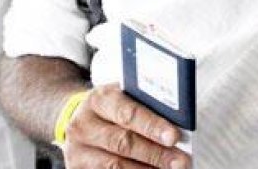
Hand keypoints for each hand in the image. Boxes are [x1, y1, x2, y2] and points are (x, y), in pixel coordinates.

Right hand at [63, 83, 189, 168]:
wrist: (80, 120)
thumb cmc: (112, 107)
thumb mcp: (124, 96)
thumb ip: (146, 104)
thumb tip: (180, 121)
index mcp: (99, 100)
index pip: (128, 114)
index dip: (152, 126)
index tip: (174, 137)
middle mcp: (83, 125)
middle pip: (123, 143)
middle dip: (155, 154)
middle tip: (180, 161)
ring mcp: (78, 151)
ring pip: (115, 166)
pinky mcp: (77, 168)